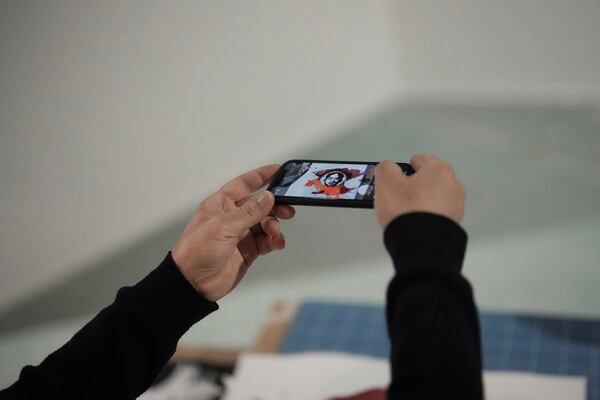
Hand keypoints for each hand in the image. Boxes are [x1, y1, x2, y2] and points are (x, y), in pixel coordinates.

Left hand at [172, 164, 294, 300]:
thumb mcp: (223, 227)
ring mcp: (241, 234)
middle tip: (288, 210)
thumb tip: (269, 197)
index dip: (261, 176)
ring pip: (266, 223)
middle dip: (275, 206)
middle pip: (260, 204)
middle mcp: (232, 216)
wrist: (193, 284)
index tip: (279, 170)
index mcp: (221, 204)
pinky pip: (266, 241)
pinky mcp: (248, 250)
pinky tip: (276, 243)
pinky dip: (274, 241)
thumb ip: (249, 212)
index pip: (244, 184)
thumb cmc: (198, 250)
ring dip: (274, 226)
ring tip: (275, 233)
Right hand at [374, 154, 465, 228]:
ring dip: (421, 202)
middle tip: (397, 197)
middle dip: (413, 186)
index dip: (404, 169)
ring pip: (433, 197)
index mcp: (439, 170)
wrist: (420, 245)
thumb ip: (385, 168)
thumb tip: (388, 168)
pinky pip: (437, 214)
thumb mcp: (386, 182)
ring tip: (405, 213)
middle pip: (428, 179)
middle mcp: (453, 185)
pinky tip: (414, 224)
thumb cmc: (406, 211)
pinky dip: (427, 217)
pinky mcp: (453, 223)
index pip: (420, 160)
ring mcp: (455, 206)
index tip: (395, 179)